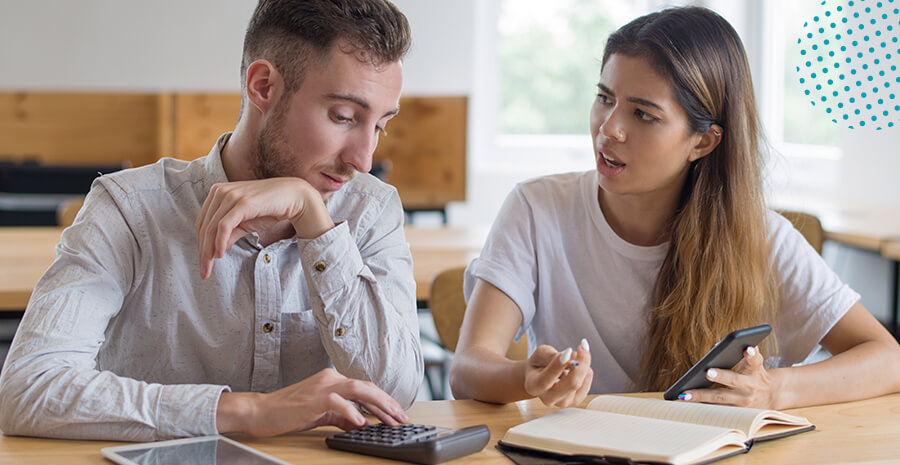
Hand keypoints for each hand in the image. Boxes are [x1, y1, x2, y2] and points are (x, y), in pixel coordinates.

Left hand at [196, 178, 334, 278]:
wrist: (293, 197)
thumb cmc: (270, 208)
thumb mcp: (245, 224)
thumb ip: (230, 234)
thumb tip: (215, 251)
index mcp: (218, 192)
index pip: (202, 222)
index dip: (200, 244)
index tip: (204, 262)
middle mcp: (221, 191)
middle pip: (203, 226)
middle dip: (202, 252)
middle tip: (204, 272)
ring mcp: (231, 195)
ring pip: (211, 228)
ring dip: (208, 251)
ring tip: (209, 268)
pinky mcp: (242, 202)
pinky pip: (224, 226)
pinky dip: (219, 242)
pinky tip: (220, 255)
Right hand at [216, 368, 407, 436]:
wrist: (261, 411)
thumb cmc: (288, 412)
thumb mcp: (321, 414)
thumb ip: (341, 416)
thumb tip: (361, 423)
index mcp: (333, 380)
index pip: (365, 388)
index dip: (384, 401)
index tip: (397, 414)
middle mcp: (331, 378)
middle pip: (366, 386)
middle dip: (388, 403)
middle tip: (402, 418)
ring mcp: (322, 386)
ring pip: (358, 389)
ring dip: (378, 404)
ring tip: (390, 418)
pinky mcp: (314, 397)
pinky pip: (338, 402)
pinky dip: (352, 412)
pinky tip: (361, 422)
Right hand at [523, 340, 592, 407]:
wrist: (541, 377)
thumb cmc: (539, 364)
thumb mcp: (540, 354)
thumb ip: (551, 355)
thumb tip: (571, 357)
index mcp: (534, 386)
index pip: (546, 380)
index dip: (558, 365)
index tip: (568, 350)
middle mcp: (548, 399)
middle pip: (572, 384)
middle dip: (581, 362)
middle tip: (583, 346)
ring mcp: (563, 403)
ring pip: (581, 382)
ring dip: (582, 364)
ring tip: (573, 358)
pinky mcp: (575, 402)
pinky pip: (587, 382)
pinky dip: (586, 371)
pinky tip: (577, 368)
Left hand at [679, 346, 776, 408]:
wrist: (772, 396)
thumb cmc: (755, 373)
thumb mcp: (753, 362)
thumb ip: (740, 353)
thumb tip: (717, 346)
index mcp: (755, 370)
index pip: (755, 360)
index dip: (752, 354)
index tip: (748, 348)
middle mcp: (750, 386)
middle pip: (734, 380)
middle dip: (720, 376)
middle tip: (707, 372)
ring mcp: (743, 401)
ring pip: (721, 398)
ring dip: (702, 396)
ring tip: (684, 394)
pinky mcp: (735, 411)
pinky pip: (716, 407)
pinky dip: (702, 403)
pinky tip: (686, 400)